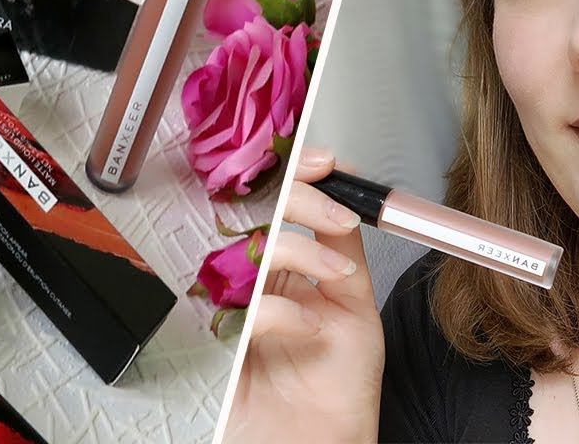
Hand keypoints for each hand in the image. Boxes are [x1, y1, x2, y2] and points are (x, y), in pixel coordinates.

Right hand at [223, 147, 384, 442]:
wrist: (327, 439)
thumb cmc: (337, 384)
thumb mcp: (354, 302)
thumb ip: (343, 246)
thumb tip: (346, 187)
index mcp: (281, 266)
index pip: (277, 203)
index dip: (298, 175)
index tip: (327, 163)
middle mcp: (255, 280)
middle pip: (255, 214)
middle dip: (298, 199)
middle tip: (335, 215)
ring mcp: (237, 308)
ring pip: (250, 250)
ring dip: (302, 252)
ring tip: (337, 277)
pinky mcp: (224, 344)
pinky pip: (246, 308)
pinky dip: (286, 310)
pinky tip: (310, 326)